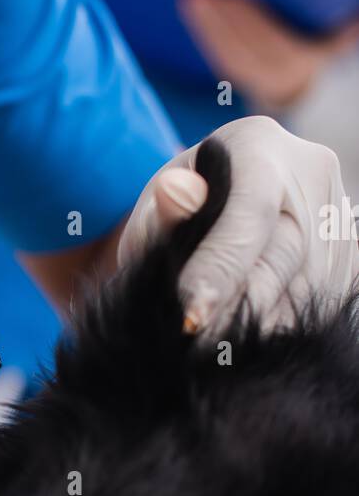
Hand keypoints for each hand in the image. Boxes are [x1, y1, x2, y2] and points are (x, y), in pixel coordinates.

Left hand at [118, 116, 358, 335]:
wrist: (220, 203)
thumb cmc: (179, 208)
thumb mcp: (157, 206)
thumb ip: (162, 210)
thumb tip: (175, 193)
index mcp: (258, 146)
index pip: (247, 212)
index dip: (221, 268)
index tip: (192, 316)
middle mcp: (311, 172)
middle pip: (284, 255)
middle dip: (239, 308)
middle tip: (198, 346)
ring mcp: (338, 212)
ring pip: (307, 287)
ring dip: (262, 324)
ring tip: (218, 350)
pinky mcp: (350, 252)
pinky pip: (321, 300)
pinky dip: (283, 326)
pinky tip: (249, 340)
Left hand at [179, 0, 358, 106]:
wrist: (313, 90)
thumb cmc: (323, 47)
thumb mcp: (335, 38)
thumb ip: (344, 27)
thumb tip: (354, 13)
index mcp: (299, 59)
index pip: (269, 36)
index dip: (249, 15)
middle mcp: (276, 75)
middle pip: (241, 44)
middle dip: (218, 15)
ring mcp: (256, 80)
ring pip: (226, 51)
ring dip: (205, 23)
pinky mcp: (241, 80)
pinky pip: (220, 57)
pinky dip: (206, 34)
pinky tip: (195, 13)